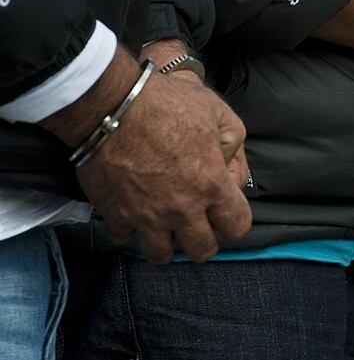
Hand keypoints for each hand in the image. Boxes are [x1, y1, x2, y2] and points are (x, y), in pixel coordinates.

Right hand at [42, 48, 252, 263]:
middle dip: (202, 239)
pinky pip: (124, 238)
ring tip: (163, 223)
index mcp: (212, 186)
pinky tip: (132, 211)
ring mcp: (146, 216)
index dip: (234, 220)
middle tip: (194, 221)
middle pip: (201, 251)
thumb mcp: (219, 113)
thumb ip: (234, 146)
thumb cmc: (167, 104)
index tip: (224, 209)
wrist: (110, 104)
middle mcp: (182, 209)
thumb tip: (231, 173)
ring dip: (165, 242)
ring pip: (161, 255)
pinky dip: (128, 229)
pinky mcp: (114, 214)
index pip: (238, 227)